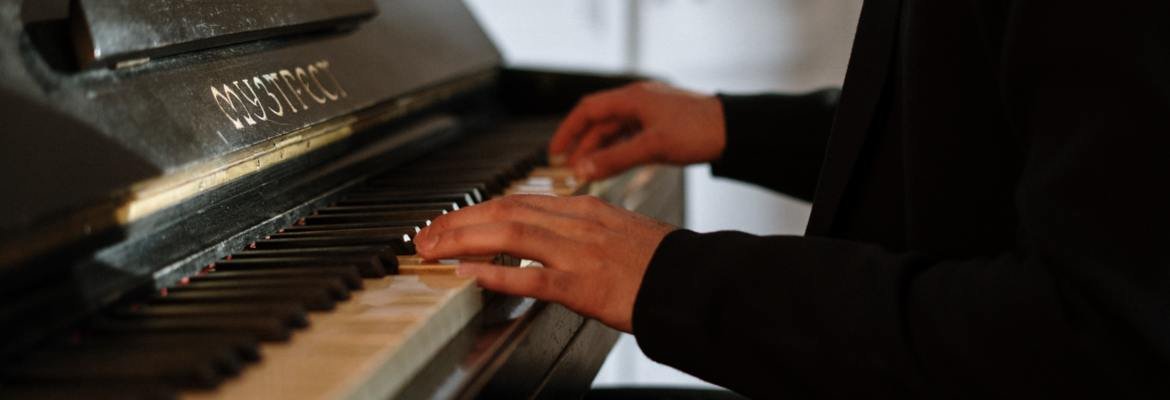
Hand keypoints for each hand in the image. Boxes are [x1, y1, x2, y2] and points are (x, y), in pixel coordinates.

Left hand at [413, 194, 675, 331]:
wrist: (693, 281)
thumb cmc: (657, 263)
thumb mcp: (616, 231)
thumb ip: (578, 229)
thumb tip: (540, 238)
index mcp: (583, 208)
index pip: (516, 201)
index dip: (474, 210)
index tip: (447, 221)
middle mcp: (577, 222)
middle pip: (504, 211)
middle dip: (457, 222)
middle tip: (424, 237)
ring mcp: (580, 252)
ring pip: (511, 235)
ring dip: (464, 241)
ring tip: (433, 251)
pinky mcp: (585, 285)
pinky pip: (533, 275)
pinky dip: (497, 273)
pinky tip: (470, 275)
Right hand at [550, 82, 725, 180]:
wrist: (735, 131)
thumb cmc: (699, 131)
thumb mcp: (652, 147)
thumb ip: (614, 159)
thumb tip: (581, 170)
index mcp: (633, 98)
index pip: (588, 110)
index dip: (568, 130)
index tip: (554, 151)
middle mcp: (638, 102)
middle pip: (600, 122)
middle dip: (582, 145)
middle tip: (569, 168)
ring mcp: (650, 114)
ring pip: (615, 132)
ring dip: (599, 151)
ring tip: (586, 172)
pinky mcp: (661, 128)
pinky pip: (630, 138)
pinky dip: (618, 152)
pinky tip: (611, 167)